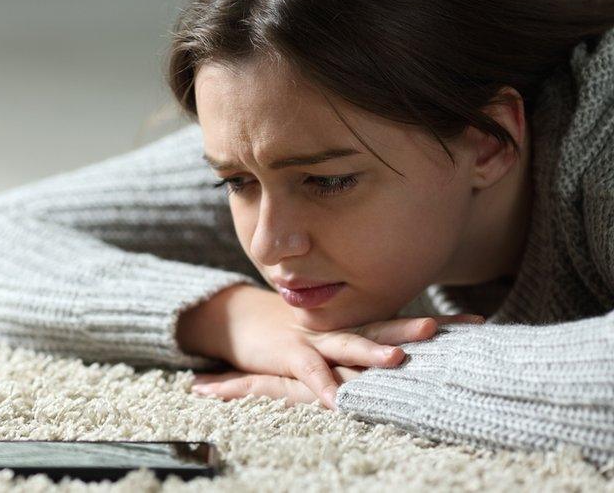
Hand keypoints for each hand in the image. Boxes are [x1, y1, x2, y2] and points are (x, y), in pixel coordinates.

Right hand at [176, 284, 484, 409]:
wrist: (241, 321)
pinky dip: (322, 385)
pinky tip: (337, 401)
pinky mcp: (288, 353)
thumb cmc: (296, 335)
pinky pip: (308, 372)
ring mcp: (314, 338)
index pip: (403, 320)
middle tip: (442, 327)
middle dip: (412, 327)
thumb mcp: (336, 338)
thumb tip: (412, 356)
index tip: (480, 323)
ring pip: (348, 344)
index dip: (440, 323)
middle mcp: (340, 328)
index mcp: (357, 324)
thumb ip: (368, 344)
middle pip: (382, 326)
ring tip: (397, 358)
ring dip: (371, 350)